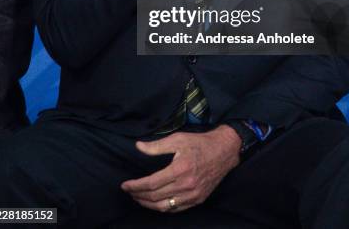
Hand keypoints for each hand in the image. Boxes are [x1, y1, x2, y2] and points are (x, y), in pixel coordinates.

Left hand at [120, 125, 240, 212]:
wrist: (224, 151)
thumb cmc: (200, 143)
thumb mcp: (178, 139)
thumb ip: (156, 146)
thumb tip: (138, 146)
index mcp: (180, 169)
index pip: (151, 183)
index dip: (136, 186)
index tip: (125, 185)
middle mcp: (186, 185)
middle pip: (155, 197)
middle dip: (138, 195)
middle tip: (128, 191)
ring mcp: (193, 195)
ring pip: (164, 207)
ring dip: (148, 204)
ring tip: (138, 198)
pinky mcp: (198, 200)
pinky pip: (176, 209)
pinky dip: (162, 208)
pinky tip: (155, 202)